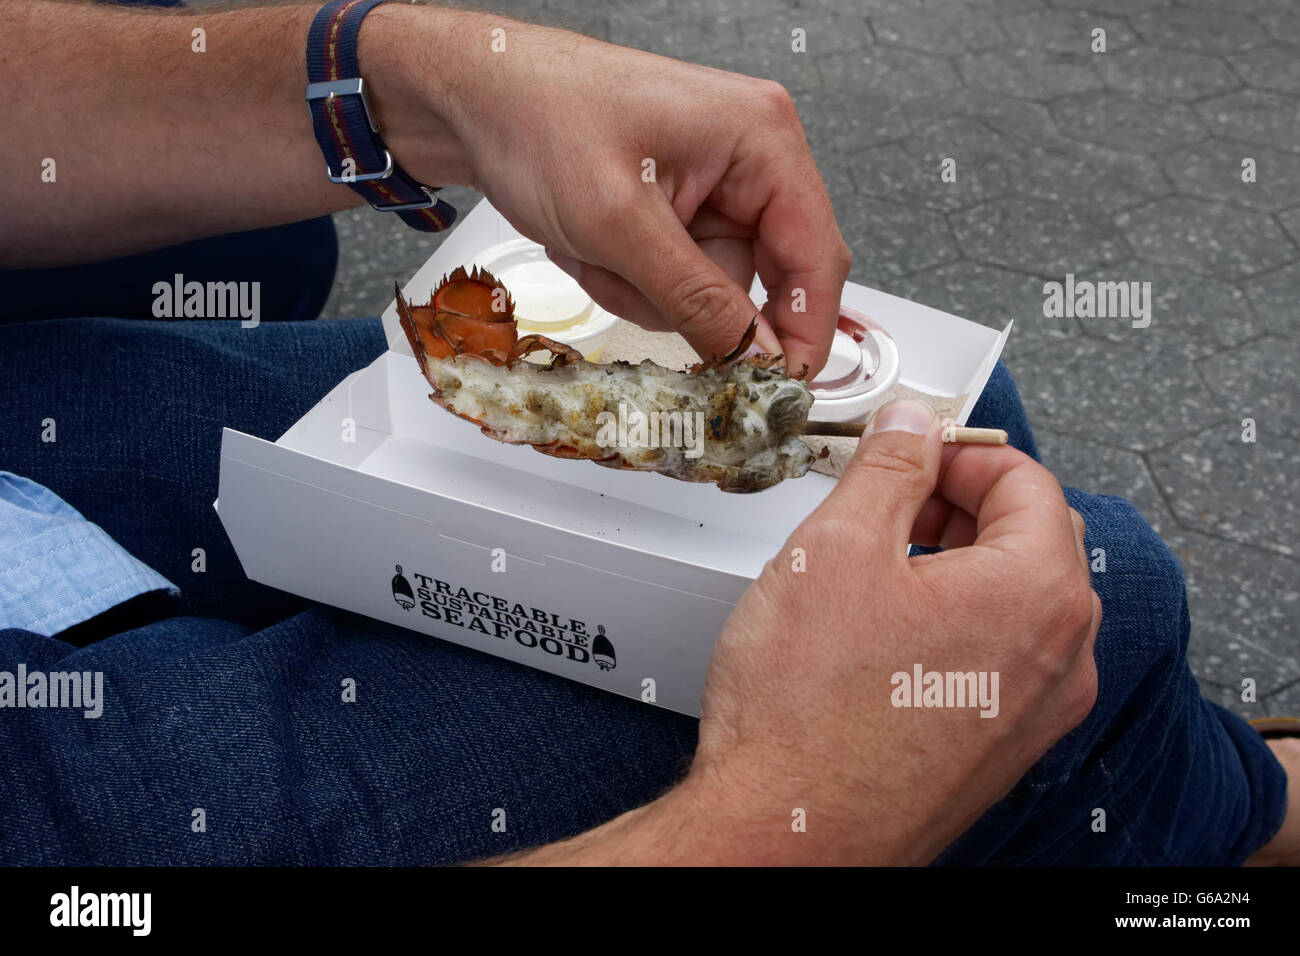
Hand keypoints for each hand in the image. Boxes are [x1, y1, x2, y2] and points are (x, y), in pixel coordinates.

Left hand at [368, 7, 849, 375]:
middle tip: (629, 280)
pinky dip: (627, 278)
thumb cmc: (539, 117)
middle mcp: (748, 160)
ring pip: (708, 291)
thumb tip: (754, 361)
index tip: (777, 391)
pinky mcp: (677, 207)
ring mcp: (711, 186)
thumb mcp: (620, 222)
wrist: (472, 96)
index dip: (802, 333)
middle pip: (758, 280)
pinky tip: (589, 244)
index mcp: (762, 140)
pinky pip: (674, 279)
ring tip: (594, 246)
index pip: (816, 258)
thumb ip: (697, 299)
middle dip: (688, 299)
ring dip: (644, 289)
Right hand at [674, 400, 1101, 863]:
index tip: (909, 452)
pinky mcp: (1000, 749)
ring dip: (956, 564)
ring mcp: (1036, 713)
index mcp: (1037, 595)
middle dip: (959, 505)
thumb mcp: (837, 549)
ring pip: (1015, 601)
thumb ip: (887, 468)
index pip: (1026, 480)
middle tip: (889, 503)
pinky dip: (955, 624)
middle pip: (1031, 539)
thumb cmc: (808, 715)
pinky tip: (885, 633)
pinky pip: (998, 658)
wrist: (786, 831)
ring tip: (877, 568)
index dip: (958, 451)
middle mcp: (1060, 660)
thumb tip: (912, 427)